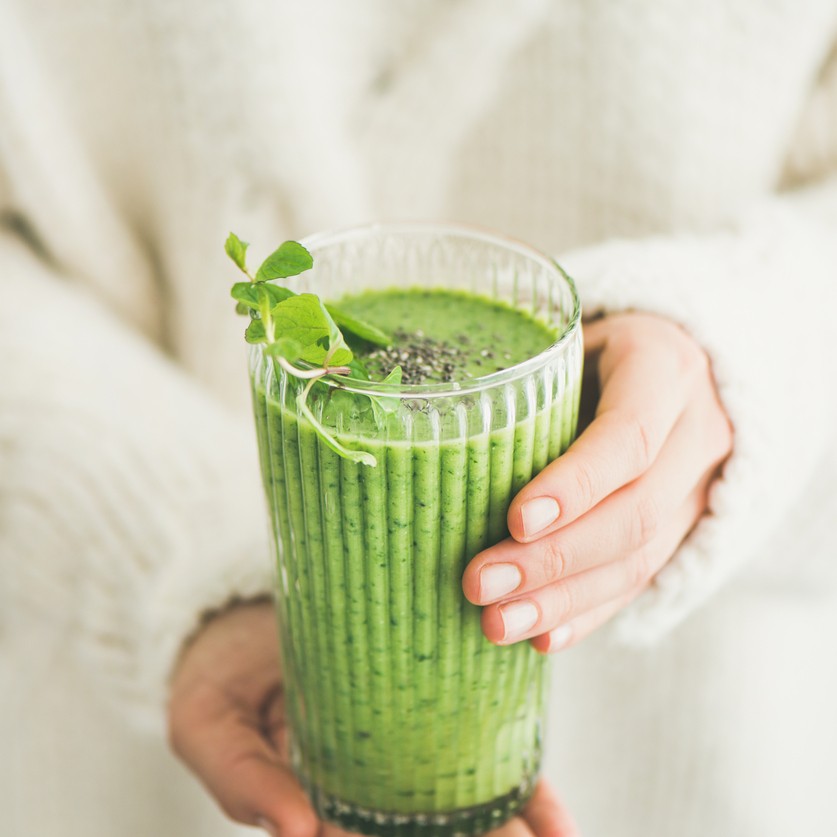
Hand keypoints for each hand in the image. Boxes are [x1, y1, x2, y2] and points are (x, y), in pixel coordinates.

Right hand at [168, 601, 579, 836]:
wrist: (244, 612)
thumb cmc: (219, 673)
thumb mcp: (207, 724)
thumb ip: (239, 777)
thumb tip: (296, 832)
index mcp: (318, 802)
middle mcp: (369, 787)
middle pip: (426, 831)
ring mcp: (402, 748)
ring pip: (462, 803)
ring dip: (510, 826)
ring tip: (549, 834)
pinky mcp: (429, 702)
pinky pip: (477, 749)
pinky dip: (519, 783)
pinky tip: (553, 811)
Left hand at [462, 313, 732, 652]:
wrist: (680, 366)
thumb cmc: (599, 349)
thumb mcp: (573, 341)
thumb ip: (532, 379)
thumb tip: (434, 430)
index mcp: (666, 369)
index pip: (631, 436)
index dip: (577, 483)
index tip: (515, 519)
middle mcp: (696, 432)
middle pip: (635, 511)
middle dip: (554, 558)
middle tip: (480, 584)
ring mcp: (699, 487)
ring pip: (640, 558)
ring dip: (564, 599)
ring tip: (497, 624)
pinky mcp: (687, 527)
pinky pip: (642, 580)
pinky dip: (590, 612)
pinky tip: (544, 637)